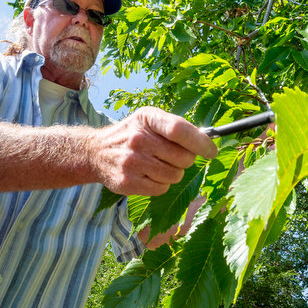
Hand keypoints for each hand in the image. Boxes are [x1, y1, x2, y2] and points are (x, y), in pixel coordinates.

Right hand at [88, 107, 217, 195]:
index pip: (180, 130)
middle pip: (183, 157)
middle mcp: (138, 139)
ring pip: (175, 175)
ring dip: (173, 173)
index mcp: (147, 118)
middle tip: (173, 156)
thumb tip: (207, 141)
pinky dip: (161, 184)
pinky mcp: (127, 182)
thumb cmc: (133, 134)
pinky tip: (148, 175)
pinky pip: (161, 188)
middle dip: (186, 160)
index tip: (211, 151)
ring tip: (158, 165)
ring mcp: (131, 161)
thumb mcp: (150, 120)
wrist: (96, 152)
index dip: (200, 142)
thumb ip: (176, 127)